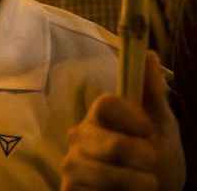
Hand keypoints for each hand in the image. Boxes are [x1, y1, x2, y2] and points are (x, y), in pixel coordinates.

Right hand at [60, 51, 185, 190]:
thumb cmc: (155, 164)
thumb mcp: (162, 129)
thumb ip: (152, 94)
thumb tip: (148, 53)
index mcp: (99, 117)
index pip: (106, 103)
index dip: (132, 117)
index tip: (149, 130)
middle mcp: (79, 136)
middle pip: (113, 143)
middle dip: (143, 158)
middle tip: (150, 164)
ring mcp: (72, 163)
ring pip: (107, 172)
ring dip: (137, 183)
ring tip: (141, 185)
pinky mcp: (68, 188)